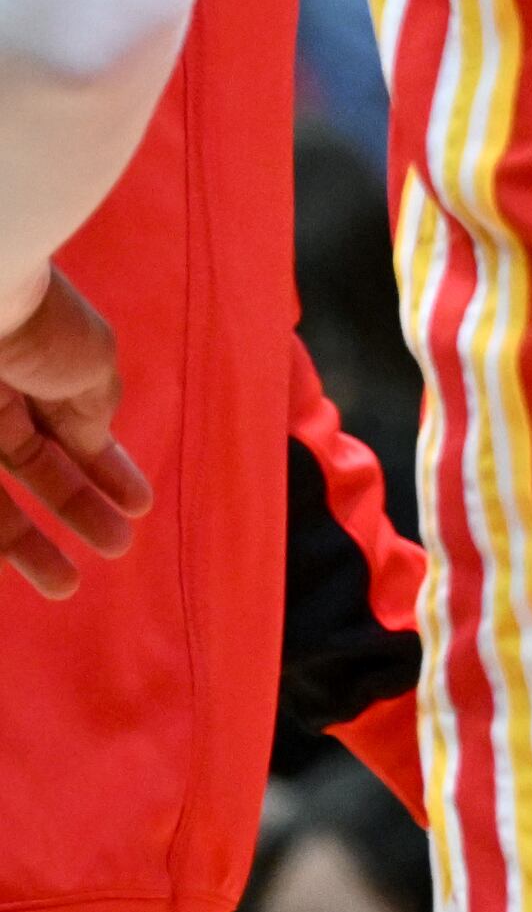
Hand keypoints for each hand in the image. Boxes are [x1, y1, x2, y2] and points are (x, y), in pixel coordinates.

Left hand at [0, 267, 152, 597]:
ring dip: (30, 544)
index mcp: (43, 368)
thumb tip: (96, 442)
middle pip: (37, 467)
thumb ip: (94, 406)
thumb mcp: (92, 364)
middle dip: (77, 510)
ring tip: (65, 587)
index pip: (75, 429)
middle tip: (117, 549)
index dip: (108, 470)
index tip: (139, 506)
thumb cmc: (41, 324)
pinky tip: (11, 563)